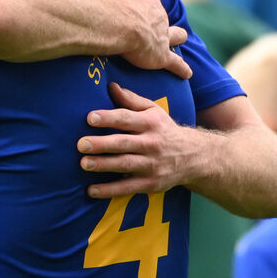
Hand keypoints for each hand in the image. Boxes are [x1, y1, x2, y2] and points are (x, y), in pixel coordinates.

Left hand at [78, 83, 200, 196]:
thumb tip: (111, 86)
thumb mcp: (154, 111)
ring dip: (104, 165)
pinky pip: (128, 187)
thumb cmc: (165, 130)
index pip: (127, 119)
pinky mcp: (151, 184)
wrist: (194, 157)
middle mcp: (152, 144)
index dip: (108, 118)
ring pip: (125, 165)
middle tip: (82, 144)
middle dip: (102, 144)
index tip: (90, 118)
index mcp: (150, 123)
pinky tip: (91, 190)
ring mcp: (152, 165)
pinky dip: (110, 190)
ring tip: (84, 163)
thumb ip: (131, 100)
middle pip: (124, 143)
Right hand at [102, 0, 191, 79]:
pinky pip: (175, 63)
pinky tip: (187, 74)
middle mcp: (159, 16)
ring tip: (179, 40)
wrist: (119, 22)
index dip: (140, 5)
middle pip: (161, 16)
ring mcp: (163, 35)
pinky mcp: (162, 56)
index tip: (132, 8)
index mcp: (147, 0)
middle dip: (159, 20)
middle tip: (150, 26)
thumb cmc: (113, 4)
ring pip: (176, 35)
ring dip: (177, 37)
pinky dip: (181, 68)